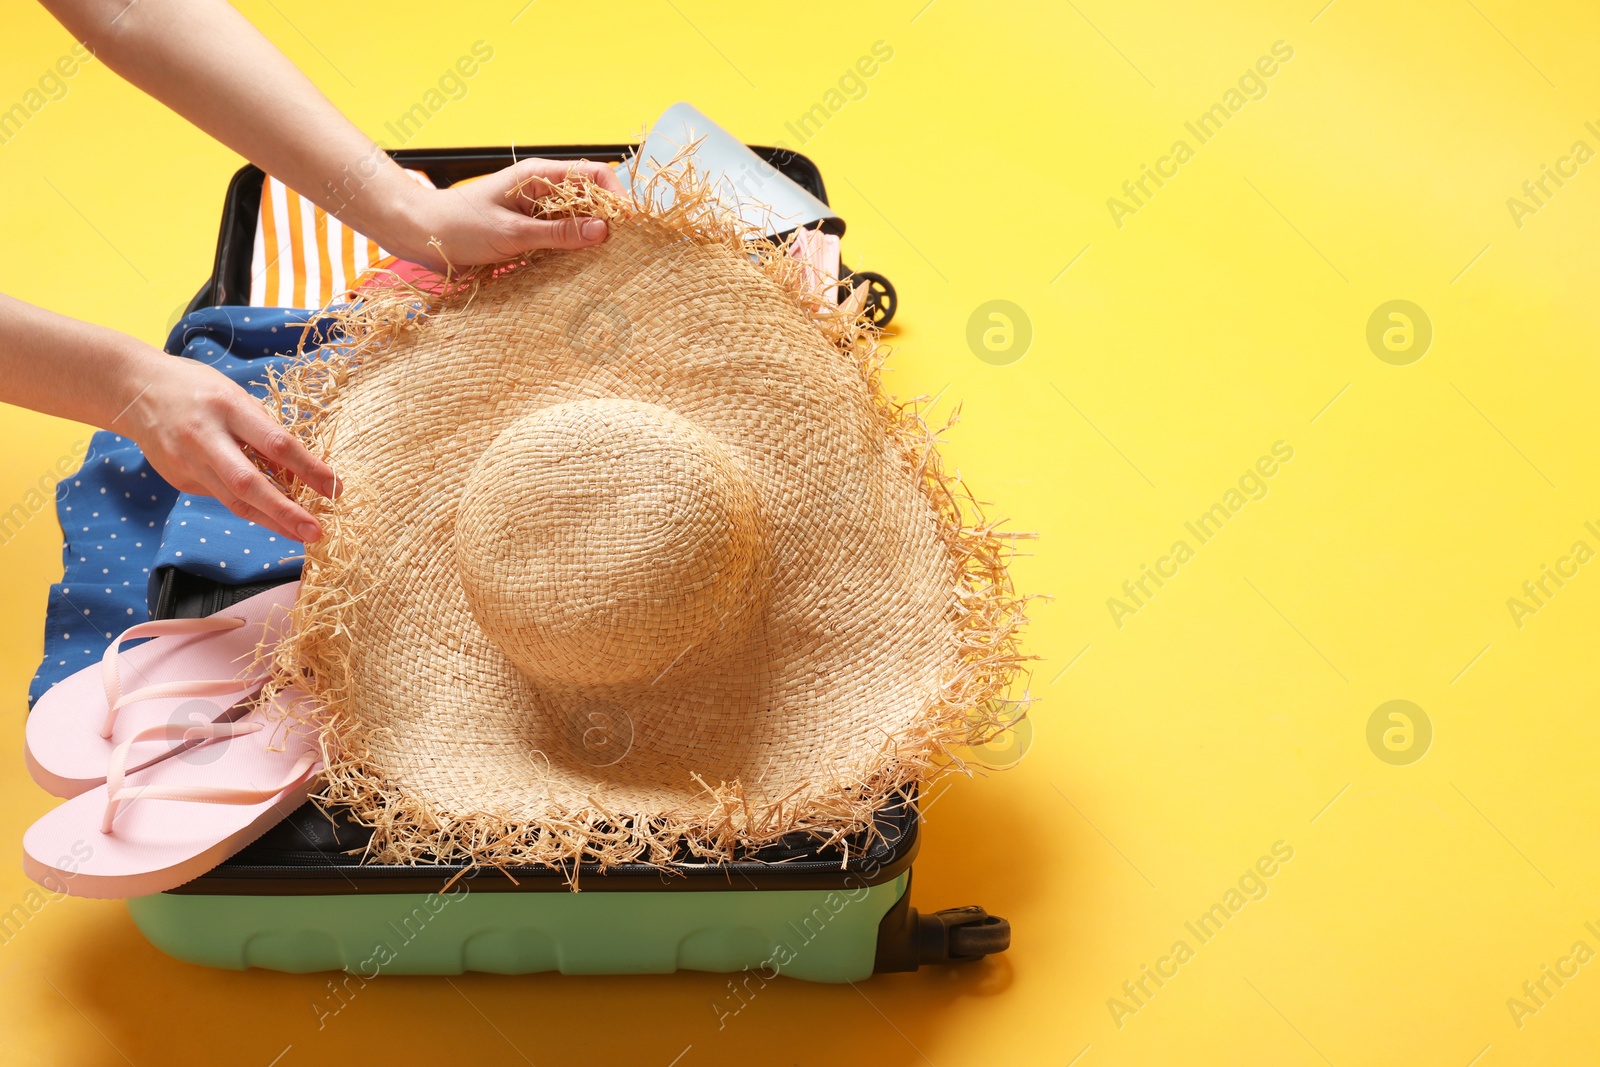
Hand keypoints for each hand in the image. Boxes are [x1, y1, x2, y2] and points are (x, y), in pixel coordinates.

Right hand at [113, 352, 338, 541]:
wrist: (134, 389)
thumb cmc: (196, 387)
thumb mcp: (235, 394)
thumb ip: (263, 428)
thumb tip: (299, 467)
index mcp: (227, 407)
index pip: (276, 443)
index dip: (309, 468)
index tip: (334, 487)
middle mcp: (204, 438)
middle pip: (249, 483)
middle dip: (286, 512)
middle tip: (316, 531)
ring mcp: (187, 462)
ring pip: (234, 500)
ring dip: (271, 521)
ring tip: (300, 534)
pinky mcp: (179, 479)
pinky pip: (221, 497)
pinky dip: (248, 507)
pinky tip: (269, 515)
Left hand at [384, 158, 625, 271]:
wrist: (421, 236)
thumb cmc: (459, 226)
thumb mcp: (512, 233)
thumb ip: (559, 234)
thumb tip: (604, 232)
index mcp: (539, 176)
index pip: (595, 175)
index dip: (616, 197)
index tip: (628, 227)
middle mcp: (543, 191)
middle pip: (592, 202)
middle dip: (608, 224)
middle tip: (620, 253)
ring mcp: (538, 214)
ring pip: (579, 224)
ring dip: (590, 243)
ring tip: (601, 266)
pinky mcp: (530, 235)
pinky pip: (562, 242)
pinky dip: (572, 256)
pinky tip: (576, 271)